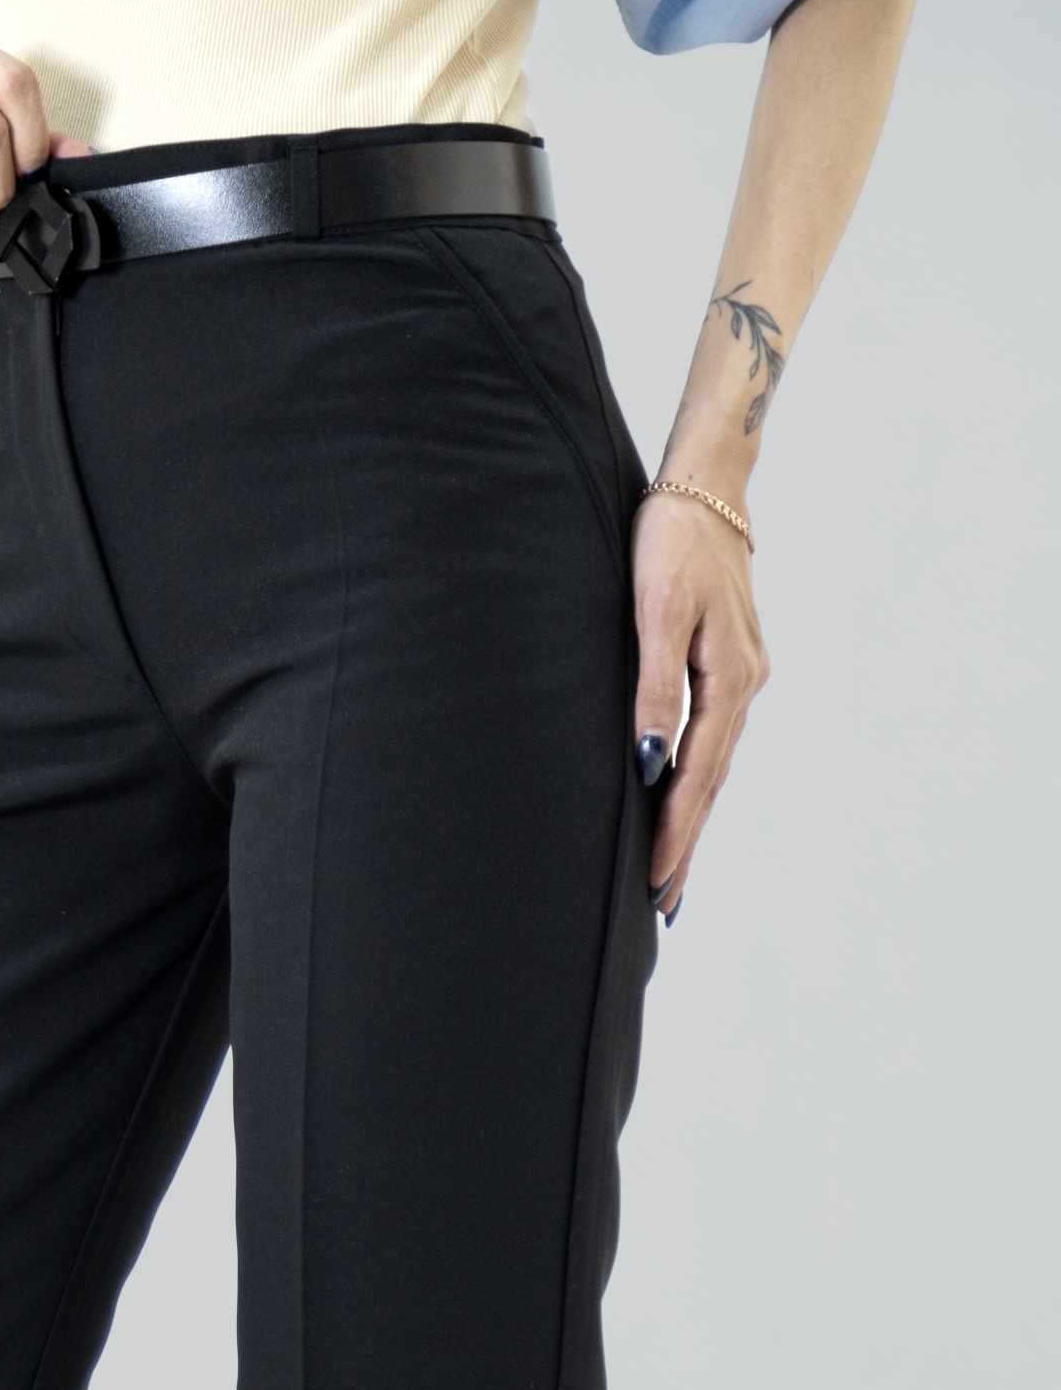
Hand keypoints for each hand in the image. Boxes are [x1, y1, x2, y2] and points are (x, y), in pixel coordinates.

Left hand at [632, 488, 769, 921]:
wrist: (705, 485)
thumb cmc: (671, 541)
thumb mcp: (657, 612)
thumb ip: (653, 688)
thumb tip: (647, 763)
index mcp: (729, 680)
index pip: (697, 775)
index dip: (676, 831)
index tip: (657, 880)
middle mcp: (743, 685)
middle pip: (711, 782)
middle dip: (687, 843)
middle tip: (664, 904)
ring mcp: (740, 677)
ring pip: (713, 765)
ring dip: (692, 819)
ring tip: (672, 871)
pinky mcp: (727, 665)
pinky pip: (712, 740)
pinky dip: (696, 781)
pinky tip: (681, 801)